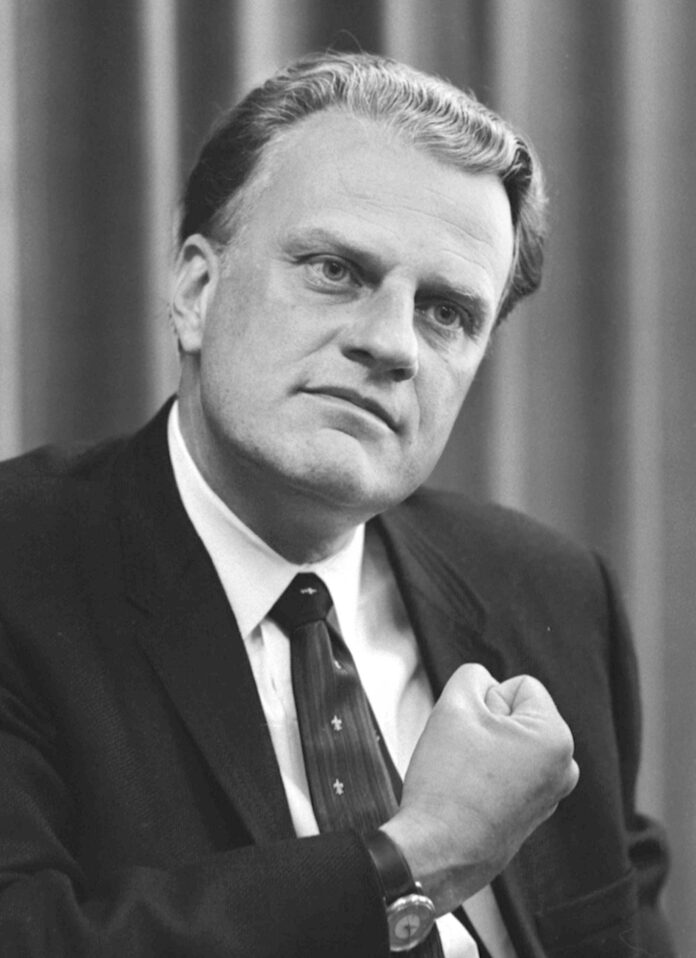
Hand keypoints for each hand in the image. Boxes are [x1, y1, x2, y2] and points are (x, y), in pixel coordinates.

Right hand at [381, 664, 578, 914]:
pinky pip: (507, 772)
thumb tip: (484, 681)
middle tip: (465, 753)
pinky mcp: (531, 815)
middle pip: (516, 714)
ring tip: (466, 774)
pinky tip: (469, 794)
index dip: (486, 700)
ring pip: (509, 742)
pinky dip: (487, 776)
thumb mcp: (453, 706)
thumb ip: (471, 676)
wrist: (438, 851)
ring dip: (485, 748)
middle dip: (487, 724)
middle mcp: (564, 767)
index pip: (519, 686)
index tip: (471, 731)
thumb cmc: (448, 782)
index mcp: (556, 737)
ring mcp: (550, 795)